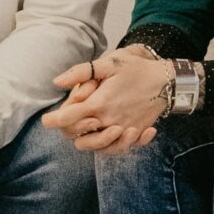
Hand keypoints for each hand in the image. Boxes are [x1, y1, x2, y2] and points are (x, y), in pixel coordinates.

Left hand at [45, 46, 167, 154]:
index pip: (67, 119)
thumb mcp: (108, 63)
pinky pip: (116, 149)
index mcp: (99, 103)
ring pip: (95, 148)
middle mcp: (109, 121)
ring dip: (87, 140)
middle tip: (70, 115)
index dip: (53, 120)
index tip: (46, 119)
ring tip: (88, 125)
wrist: (167, 82)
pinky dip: (108, 145)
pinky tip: (109, 133)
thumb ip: (81, 73)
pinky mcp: (134, 135)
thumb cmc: (136, 69)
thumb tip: (57, 82)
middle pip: (77, 137)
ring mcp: (122, 131)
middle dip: (69, 128)